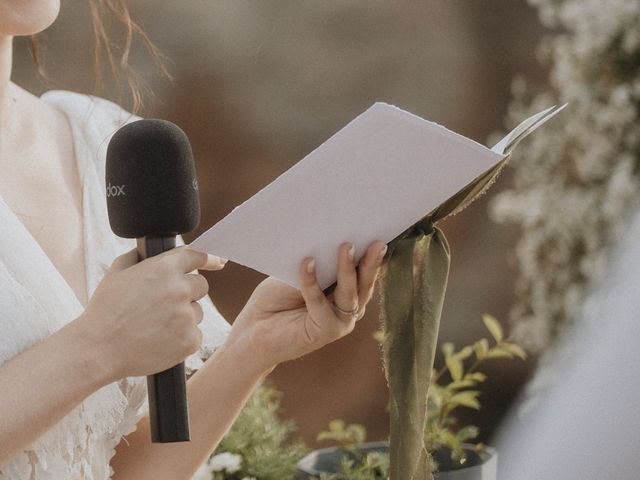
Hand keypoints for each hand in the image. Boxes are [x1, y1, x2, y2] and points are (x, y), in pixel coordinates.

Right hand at [79, 246, 227, 380]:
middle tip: (165, 305)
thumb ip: (139, 258)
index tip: (219, 261)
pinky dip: (182, 338)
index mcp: (164, 268)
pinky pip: (195, 334)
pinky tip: (160, 340)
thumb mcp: (117, 272)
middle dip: (188, 292)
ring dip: (184, 317)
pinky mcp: (190, 340)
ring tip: (155, 326)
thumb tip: (151, 253)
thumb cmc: (105, 311)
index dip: (210, 258)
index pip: (198, 255)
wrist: (98, 349)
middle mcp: (180, 289)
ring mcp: (187, 316)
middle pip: (201, 286)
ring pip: (198, 312)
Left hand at [227, 240, 387, 373]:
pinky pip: (319, 303)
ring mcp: (340, 322)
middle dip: (371, 262)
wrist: (254, 331)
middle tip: (377, 242)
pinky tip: (307, 263)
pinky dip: (311, 282)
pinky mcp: (326, 332)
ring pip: (349, 293)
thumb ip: (319, 267)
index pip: (363, 272)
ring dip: (347, 268)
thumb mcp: (298, 275)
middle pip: (363, 283)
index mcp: (346, 292)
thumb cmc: (276, 300)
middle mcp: (348, 308)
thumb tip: (332, 243)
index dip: (371, 254)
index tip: (377, 232)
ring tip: (347, 246)